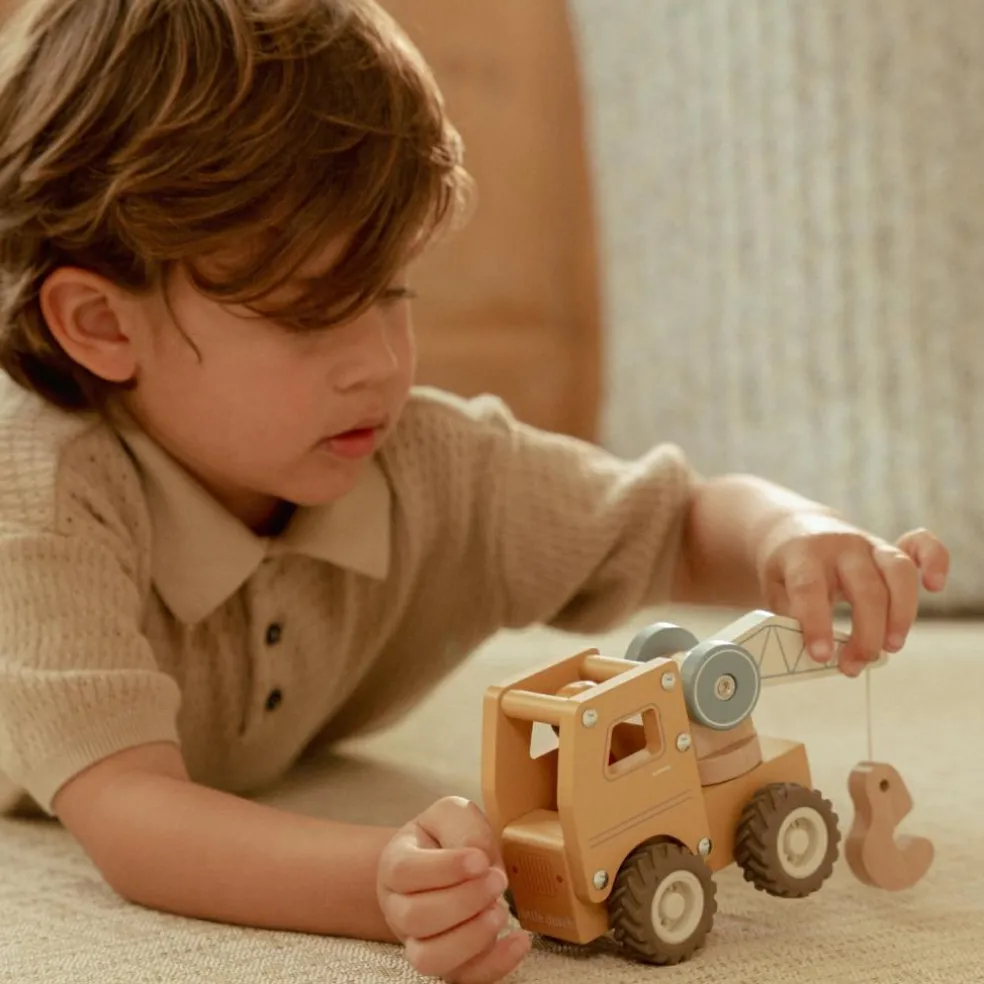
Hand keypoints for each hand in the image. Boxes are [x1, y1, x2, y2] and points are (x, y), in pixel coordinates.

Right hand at [377, 796, 530, 982]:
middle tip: (497, 880)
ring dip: (471, 938)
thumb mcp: (452, 814)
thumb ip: (463, 826)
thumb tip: (478, 857)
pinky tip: (520, 940)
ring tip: (501, 912)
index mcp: (395, 864)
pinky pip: (463, 979)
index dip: (444, 869)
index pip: (404, 872)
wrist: (442, 861)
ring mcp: (419, 941)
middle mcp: (399, 907)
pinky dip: (494, 965)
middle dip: (463, 901)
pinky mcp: (448, 963)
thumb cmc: (445, 836)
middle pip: (415, 918)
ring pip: (430, 959)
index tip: (479, 859)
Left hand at [756, 516, 949, 674]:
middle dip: (865, 633)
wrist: (794, 530)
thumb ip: (792, 617)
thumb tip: (818, 654)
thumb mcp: (774, 589)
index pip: (810, 588)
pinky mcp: (889, 548)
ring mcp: (869, 544)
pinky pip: (920, 546)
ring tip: (891, 647)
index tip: (821, 656)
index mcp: (803, 554)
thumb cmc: (786, 569)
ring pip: (898, 572)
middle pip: (864, 587)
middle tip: (853, 665)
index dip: (816, 623)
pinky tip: (935, 586)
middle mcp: (841, 546)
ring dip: (901, 614)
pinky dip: (935, 560)